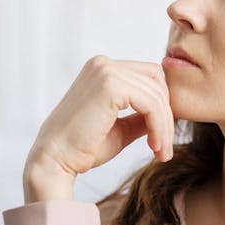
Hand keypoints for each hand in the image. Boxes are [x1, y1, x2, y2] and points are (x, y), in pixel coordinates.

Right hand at [23, 56, 174, 200]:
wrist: (55, 160)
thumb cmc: (83, 148)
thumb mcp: (121, 127)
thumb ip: (141, 116)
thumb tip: (168, 114)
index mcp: (102, 69)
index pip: (149, 77)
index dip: (162, 106)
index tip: (162, 139)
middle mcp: (103, 64)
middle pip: (157, 81)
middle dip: (167, 116)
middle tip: (165, 149)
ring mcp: (106, 71)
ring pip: (157, 95)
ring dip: (165, 126)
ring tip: (161, 153)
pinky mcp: (110, 85)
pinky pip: (151, 104)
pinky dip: (159, 127)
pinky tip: (155, 147)